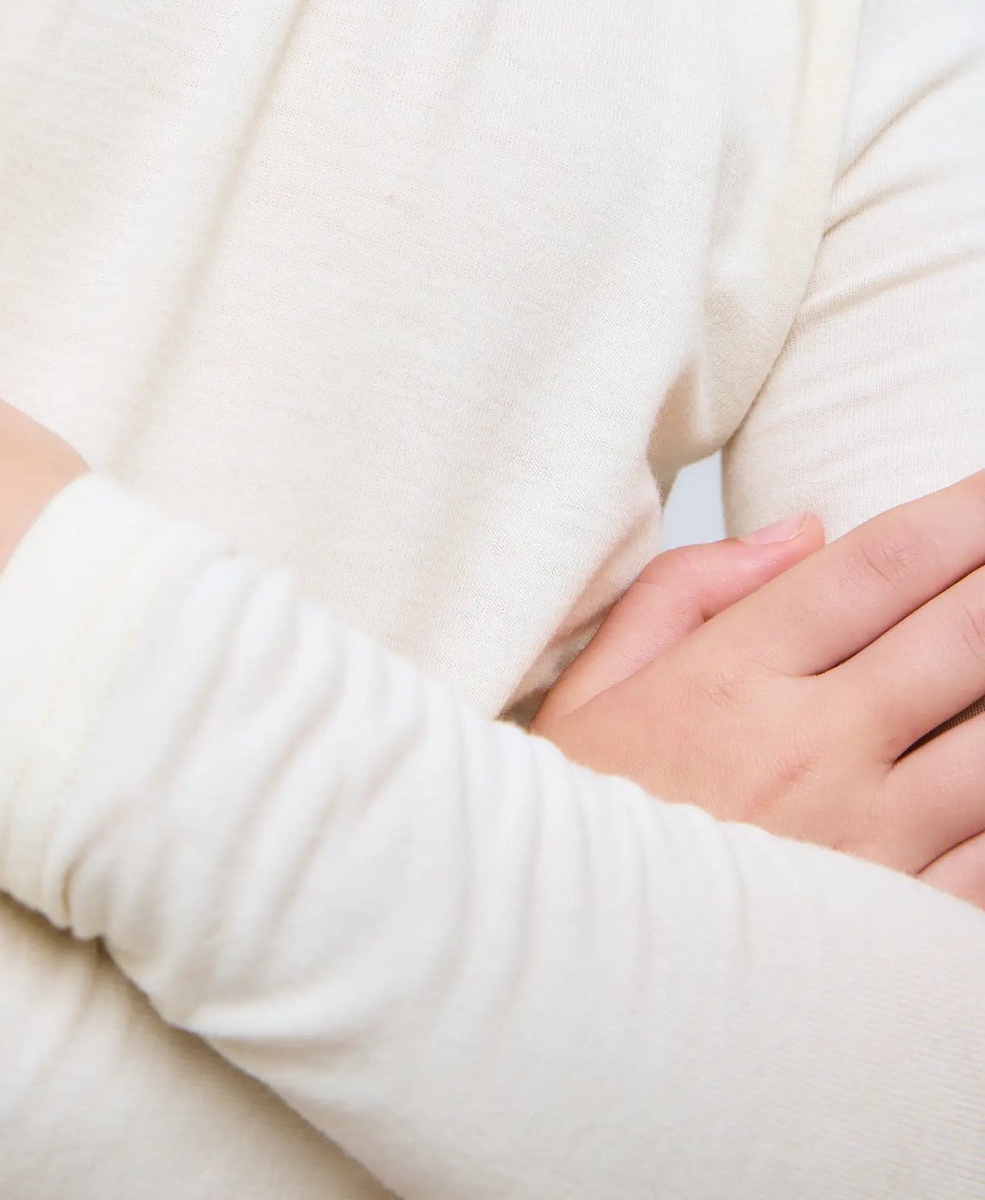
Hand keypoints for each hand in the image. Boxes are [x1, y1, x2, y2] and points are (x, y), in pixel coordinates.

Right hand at [531, 474, 984, 905]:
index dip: (962, 514)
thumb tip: (803, 530)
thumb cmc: (581, 828)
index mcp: (733, 678)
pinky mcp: (896, 927)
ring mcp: (867, 844)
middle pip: (964, 636)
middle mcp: (811, 752)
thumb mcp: (593, 686)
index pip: (878, 567)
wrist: (557, 986)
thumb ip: (688, 588)